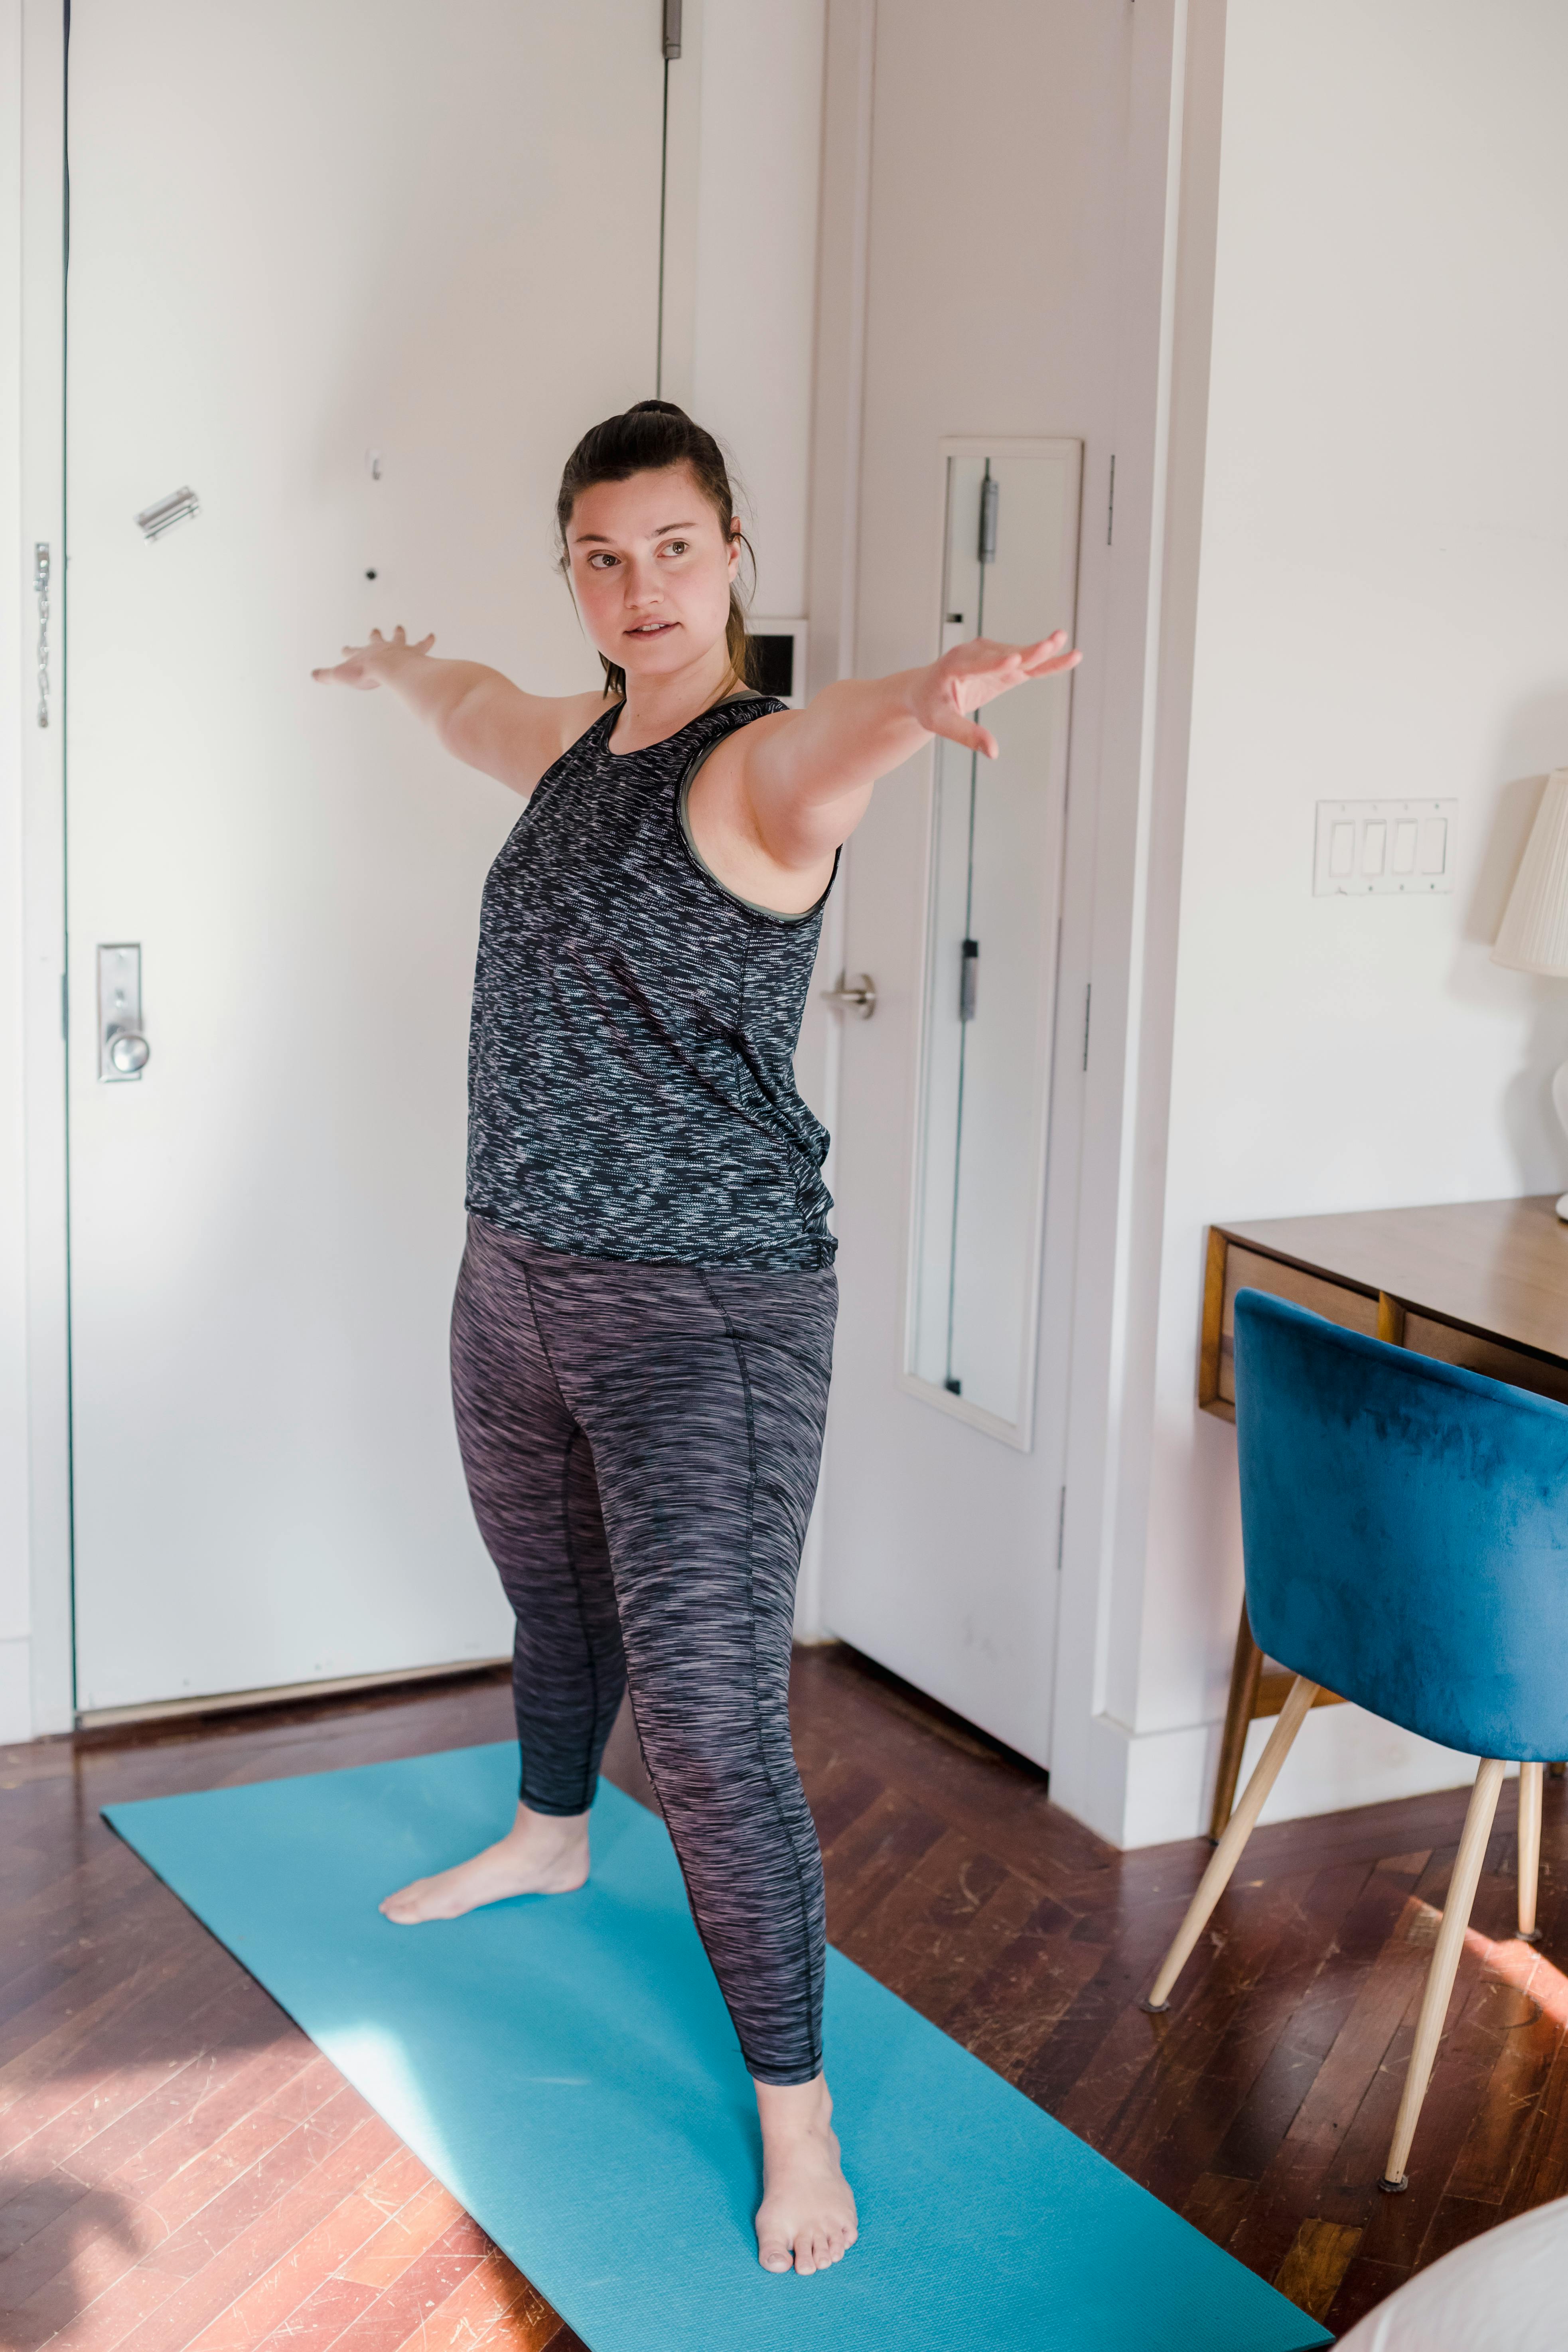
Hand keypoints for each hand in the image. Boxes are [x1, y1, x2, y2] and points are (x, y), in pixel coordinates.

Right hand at [311, 623, 433, 688]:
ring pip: (398, 637)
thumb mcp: (341, 676)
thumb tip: (313, 674)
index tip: (344, 647)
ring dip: (398, 633)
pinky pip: (422, 644)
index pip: (352, 651)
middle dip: (375, 635)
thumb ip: (327, 675)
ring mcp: (397, 648)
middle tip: (375, 629)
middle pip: (376, 639)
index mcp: (363, 654)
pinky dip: (427, 641)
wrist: (387, 668)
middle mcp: (380, 648)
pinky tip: (432, 636)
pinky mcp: (413, 652)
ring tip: (400, 627)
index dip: (348, 651)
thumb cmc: (365, 673)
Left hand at [909, 631, 1080, 758]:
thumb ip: (966, 735)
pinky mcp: (1004, 663)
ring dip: (1043, 651)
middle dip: (1029, 651)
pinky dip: (1048, 661)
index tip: (1014, 660)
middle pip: (1007, 654)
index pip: (980, 664)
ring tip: (1065, 644)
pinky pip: (1028, 663)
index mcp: (954, 665)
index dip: (997, 663)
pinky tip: (1071, 656)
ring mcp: (992, 655)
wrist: (926, 688)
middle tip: (1051, 643)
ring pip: (1022, 655)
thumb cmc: (930, 705)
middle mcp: (975, 653)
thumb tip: (993, 752)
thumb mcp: (941, 723)